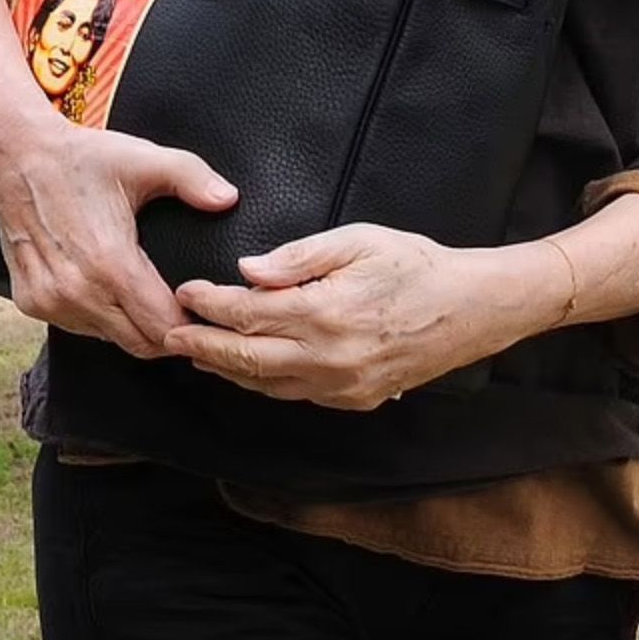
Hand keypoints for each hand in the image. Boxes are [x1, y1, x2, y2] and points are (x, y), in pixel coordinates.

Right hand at [0, 106, 238, 360]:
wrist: (16, 155)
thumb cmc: (81, 159)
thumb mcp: (143, 159)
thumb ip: (192, 178)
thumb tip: (228, 199)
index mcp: (108, 262)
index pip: (161, 326)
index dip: (190, 324)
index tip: (205, 312)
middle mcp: (75, 291)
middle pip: (139, 343)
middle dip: (168, 334)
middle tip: (186, 311)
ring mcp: (49, 301)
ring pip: (108, 338)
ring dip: (133, 327)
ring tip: (153, 301)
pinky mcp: (30, 302)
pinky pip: (79, 327)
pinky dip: (101, 319)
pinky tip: (113, 292)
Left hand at [163, 223, 560, 410]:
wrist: (471, 308)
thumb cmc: (415, 265)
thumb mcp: (359, 241)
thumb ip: (300, 256)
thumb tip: (249, 270)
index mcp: (325, 313)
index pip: (248, 312)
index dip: (210, 304)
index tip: (185, 292)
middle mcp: (328, 358)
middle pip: (246, 358)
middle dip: (202, 345)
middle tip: (168, 333)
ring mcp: (341, 385)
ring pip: (266, 383)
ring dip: (227, 368)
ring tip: (197, 351)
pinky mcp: (354, 398)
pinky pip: (295, 393)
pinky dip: (263, 382)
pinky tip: (248, 368)